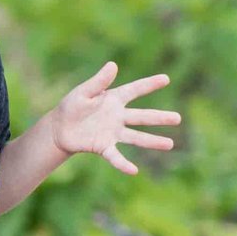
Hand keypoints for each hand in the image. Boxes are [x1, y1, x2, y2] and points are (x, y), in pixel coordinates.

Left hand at [49, 63, 179, 174]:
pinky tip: (133, 171)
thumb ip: (99, 82)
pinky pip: (115, 156)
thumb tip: (113, 65)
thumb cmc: (71, 107)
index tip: (166, 78)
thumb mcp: (83, 92)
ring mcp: (113, 132)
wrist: (58, 129)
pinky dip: (123, 164)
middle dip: (159, 118)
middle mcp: (118, 117)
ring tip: (170, 144)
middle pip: (142, 117)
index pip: (134, 90)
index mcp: (113, 99)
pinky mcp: (104, 146)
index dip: (149, 84)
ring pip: (136, 137)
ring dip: (152, 141)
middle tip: (178, 118)